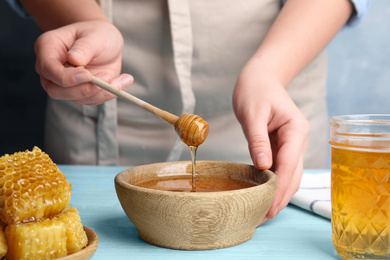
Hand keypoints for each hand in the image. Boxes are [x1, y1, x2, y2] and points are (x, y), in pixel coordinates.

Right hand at [34, 20, 132, 104]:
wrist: (106, 42)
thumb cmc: (97, 34)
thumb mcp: (95, 35)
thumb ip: (85, 46)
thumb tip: (73, 59)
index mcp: (48, 48)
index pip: (49, 69)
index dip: (66, 77)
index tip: (88, 75)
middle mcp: (51, 69)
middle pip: (56, 90)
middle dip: (84, 89)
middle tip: (107, 78)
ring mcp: (64, 84)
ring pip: (76, 99)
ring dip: (100, 93)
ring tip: (123, 79)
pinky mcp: (79, 92)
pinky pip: (91, 100)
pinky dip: (108, 94)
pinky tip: (123, 81)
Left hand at [233, 59, 308, 222]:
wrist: (260, 78)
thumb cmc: (255, 90)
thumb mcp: (253, 113)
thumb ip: (258, 140)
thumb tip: (263, 167)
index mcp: (296, 130)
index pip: (289, 164)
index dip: (279, 188)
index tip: (268, 208)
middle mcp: (297, 140)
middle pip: (292, 175)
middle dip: (280, 198)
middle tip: (263, 218)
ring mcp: (291, 144)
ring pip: (289, 175)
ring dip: (278, 194)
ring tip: (263, 213)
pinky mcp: (281, 147)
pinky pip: (280, 169)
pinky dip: (273, 184)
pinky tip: (263, 195)